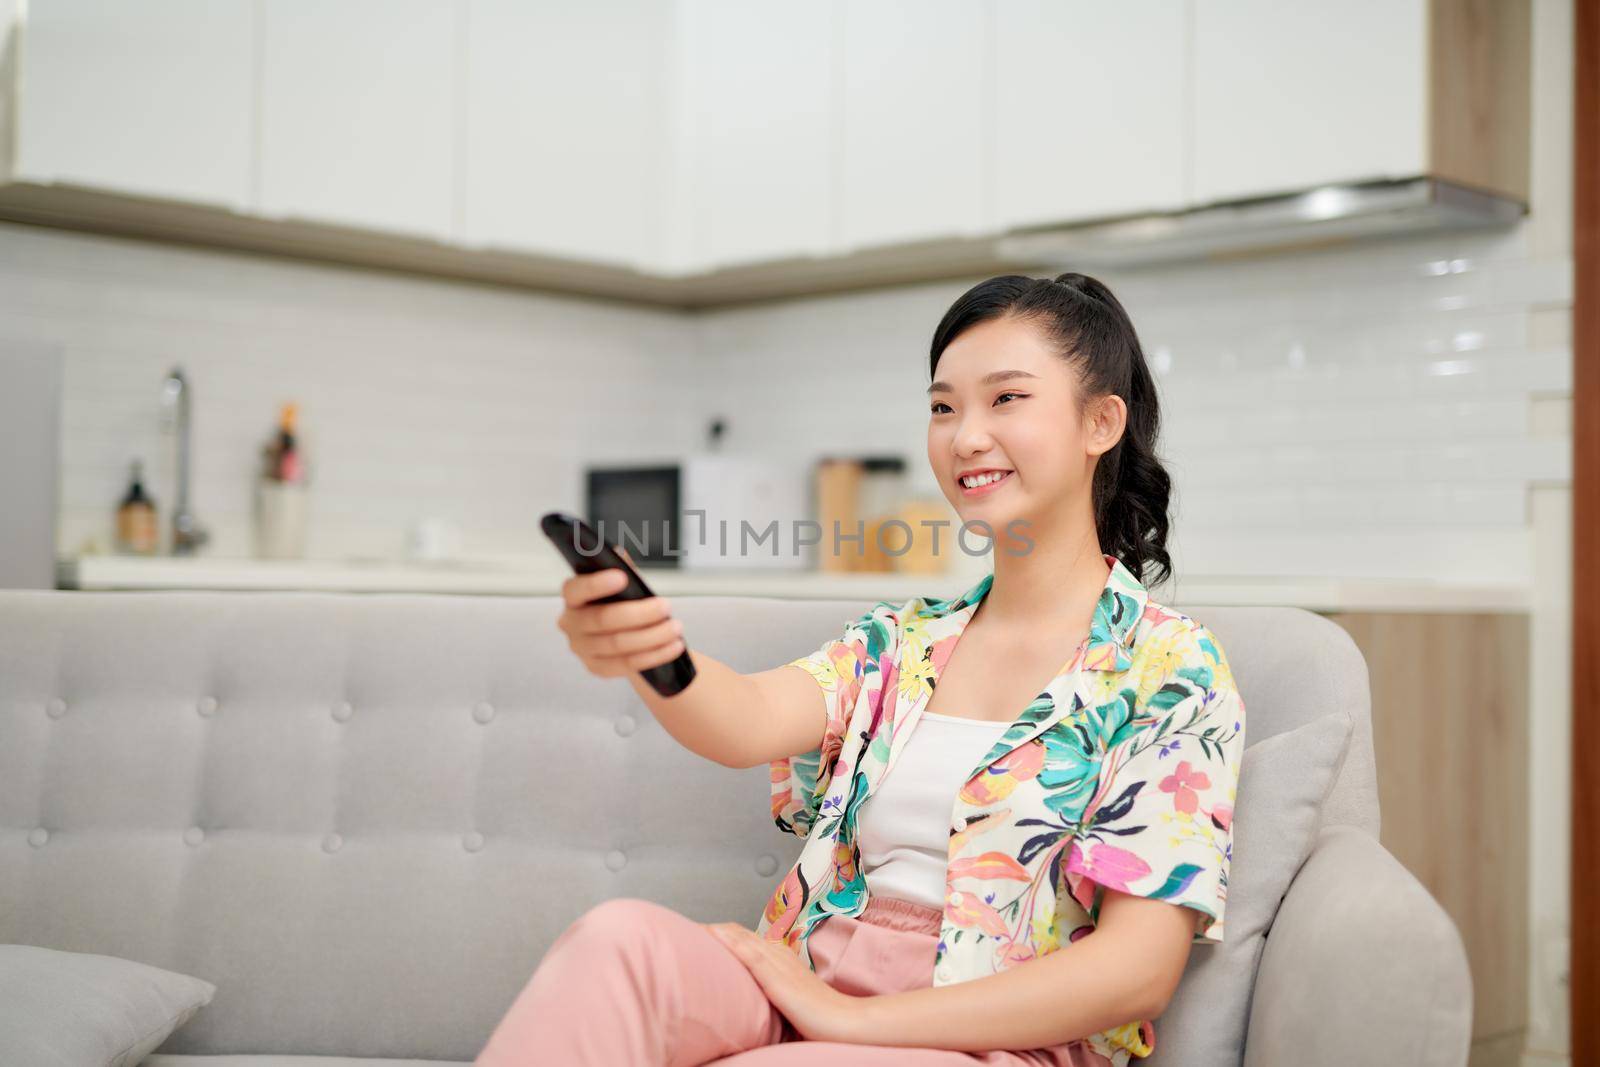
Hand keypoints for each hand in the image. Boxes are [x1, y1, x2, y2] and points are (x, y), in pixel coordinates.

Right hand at [555, 544, 684, 679]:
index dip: (596, 584)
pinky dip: (653, 655)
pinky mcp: (596, 668)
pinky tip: (673, 646)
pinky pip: (626, 664)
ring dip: (651, 636)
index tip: (623, 577)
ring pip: (618, 644)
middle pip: (602, 620)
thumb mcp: (623, 584)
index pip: (576, 590)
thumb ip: (620, 569)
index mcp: (573, 597)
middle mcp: (570, 623)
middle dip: (639, 613)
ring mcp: (582, 648)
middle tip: (666, 606)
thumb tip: (619, 555)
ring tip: (675, 628)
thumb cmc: (622, 602)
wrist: (628, 634)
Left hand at [703, 922, 868, 1043]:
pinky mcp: (779, 981)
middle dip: (718, 930)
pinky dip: (733, 944)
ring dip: (719, 932)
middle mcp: (780, 957)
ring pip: (744, 941)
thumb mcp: (795, 997)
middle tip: (692, 927)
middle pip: (743, 936)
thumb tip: (759, 997)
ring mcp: (779, 967)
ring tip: (696, 926)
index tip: (706, 933)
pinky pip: (752, 957)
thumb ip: (778, 990)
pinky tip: (717, 937)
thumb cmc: (822, 1016)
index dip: (728, 934)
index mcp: (784, 960)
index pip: (750, 940)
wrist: (845, 1022)